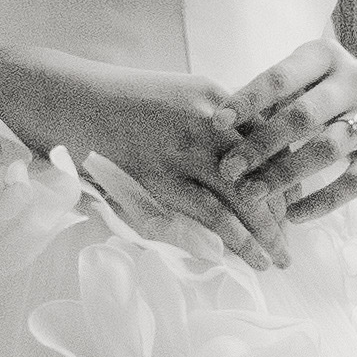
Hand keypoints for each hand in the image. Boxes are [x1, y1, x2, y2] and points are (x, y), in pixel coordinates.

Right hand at [0, 57, 294, 265]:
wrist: (62, 96)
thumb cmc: (113, 103)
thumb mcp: (172, 97)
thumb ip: (207, 124)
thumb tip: (241, 163)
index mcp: (214, 96)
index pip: (270, 140)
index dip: (286, 176)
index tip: (294, 205)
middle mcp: (207, 117)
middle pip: (265, 170)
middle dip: (282, 211)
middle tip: (291, 242)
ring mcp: (182, 146)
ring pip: (242, 196)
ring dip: (264, 234)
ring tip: (276, 260)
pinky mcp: (156, 174)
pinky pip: (207, 212)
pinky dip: (232, 239)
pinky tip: (245, 257)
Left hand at [215, 39, 356, 221]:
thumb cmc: (319, 91)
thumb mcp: (297, 80)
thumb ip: (264, 99)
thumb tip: (211, 123)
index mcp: (324, 56)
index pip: (281, 77)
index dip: (248, 100)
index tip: (216, 123)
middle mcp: (354, 81)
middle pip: (304, 115)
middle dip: (262, 144)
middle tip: (228, 170)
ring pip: (329, 148)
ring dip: (286, 174)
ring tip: (251, 195)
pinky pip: (356, 182)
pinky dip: (323, 202)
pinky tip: (292, 215)